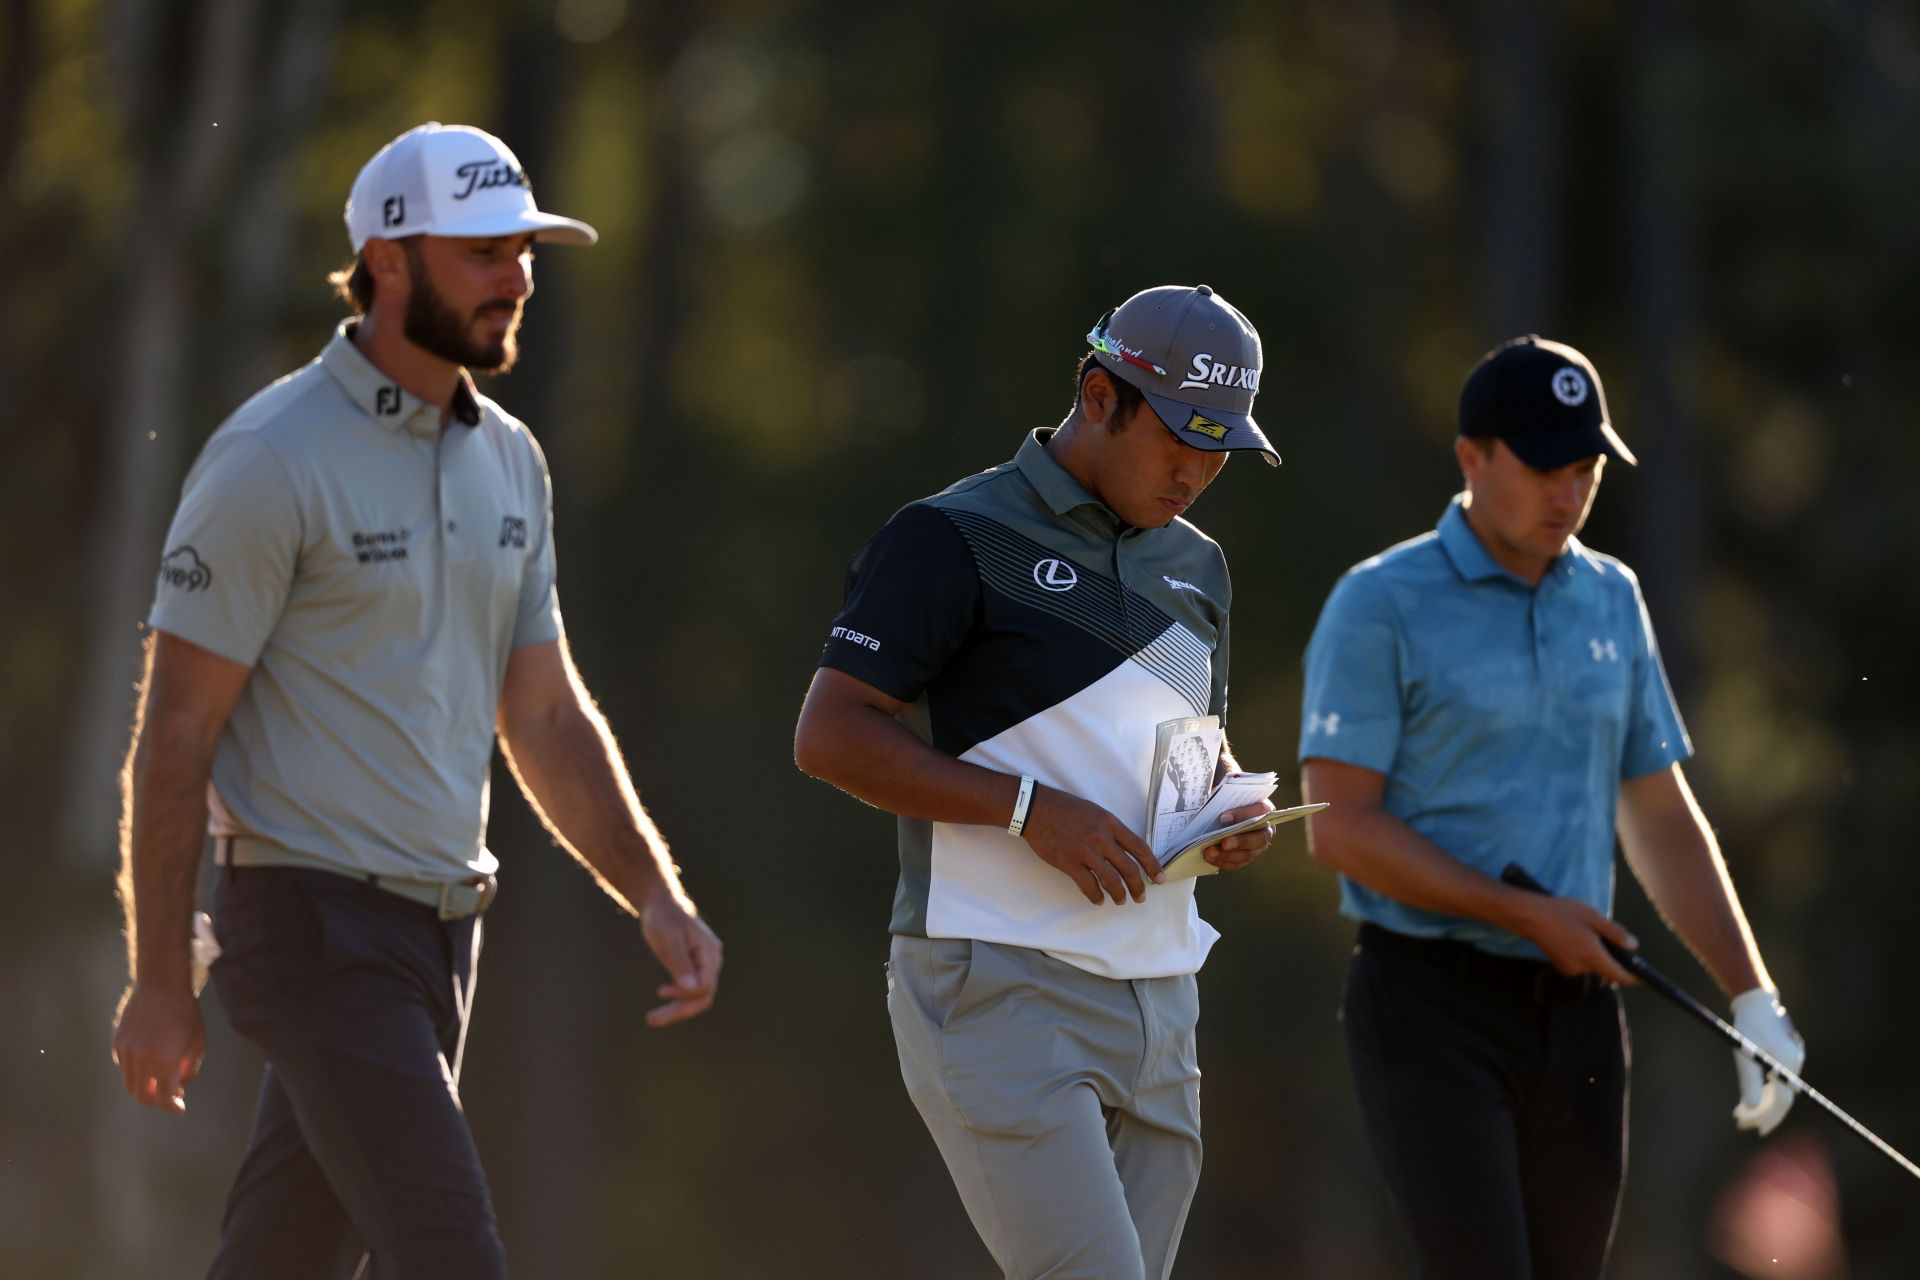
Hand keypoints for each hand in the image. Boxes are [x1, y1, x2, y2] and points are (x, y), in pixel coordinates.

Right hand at [111, 982, 205, 1114]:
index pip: (163, 1098)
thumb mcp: (197, 1042)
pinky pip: (124, 1067)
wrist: (161, 985)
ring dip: (145, 1086)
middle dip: (156, 1099)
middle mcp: (142, 1059)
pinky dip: (137, 1070)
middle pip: (142, 1096)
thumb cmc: (185, 1013)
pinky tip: (150, 1057)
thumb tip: (177, 1088)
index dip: (172, 1107)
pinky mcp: (117, 1043)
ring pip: (130, 1084)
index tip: (179, 1107)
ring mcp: (126, 1051)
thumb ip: (188, 1070)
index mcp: (164, 1060)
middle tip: (170, 1092)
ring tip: (160, 1075)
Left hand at [639, 894, 722, 1027]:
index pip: (704, 985)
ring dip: (676, 1010)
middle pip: (702, 996)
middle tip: (651, 1020)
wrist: (660, 906)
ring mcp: (703, 967)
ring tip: (651, 1020)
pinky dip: (675, 1001)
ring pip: (695, 998)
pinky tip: (659, 1008)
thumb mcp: (669, 939)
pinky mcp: (692, 970)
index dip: (684, 993)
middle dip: (679, 1010)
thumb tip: (690, 988)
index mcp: (710, 953)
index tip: (660, 991)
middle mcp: (711, 962)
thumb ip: (680, 963)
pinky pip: (688, 992)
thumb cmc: (664, 918)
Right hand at [1021, 784, 1162, 904]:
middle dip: (1138, 886)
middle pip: (1129, 868)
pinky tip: (1099, 900)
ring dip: (1119, 895)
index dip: (1152, 865)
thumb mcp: (1094, 812)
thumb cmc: (1064, 809)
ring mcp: (1085, 851)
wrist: (1035, 809)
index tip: (1159, 878)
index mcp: (1110, 823)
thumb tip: (1124, 850)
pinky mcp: (1069, 862)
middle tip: (1141, 897)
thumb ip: (1110, 829)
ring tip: (1120, 901)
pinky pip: (1089, 886)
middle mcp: (1102, 837)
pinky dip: (1096, 897)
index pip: (1139, 847)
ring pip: (1111, 880)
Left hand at [1201, 800, 1277, 871]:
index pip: (1260, 810)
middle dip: (1240, 841)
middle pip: (1259, 838)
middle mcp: (1266, 830)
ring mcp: (1257, 847)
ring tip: (1209, 852)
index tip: (1223, 817)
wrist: (1224, 815)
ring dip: (1227, 855)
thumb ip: (1224, 798)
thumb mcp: (1227, 795)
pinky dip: (1222, 862)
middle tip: (1224, 842)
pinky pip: (1236, 864)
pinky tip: (1209, 857)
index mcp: (1264, 810)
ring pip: (1247, 855)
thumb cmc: (1228, 803)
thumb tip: (1213, 806)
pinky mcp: (1246, 858)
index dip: (1243, 814)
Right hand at [1507, 892, 1640, 985]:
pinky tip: (1575, 935)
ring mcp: (1569, 968)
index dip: (1633, 977)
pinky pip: (1580, 962)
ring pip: (1592, 964)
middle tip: (1607, 935)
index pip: (1619, 975)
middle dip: (1611, 956)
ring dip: (1595, 953)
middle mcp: (1581, 967)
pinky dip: (1583, 952)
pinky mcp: (1560, 965)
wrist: (1530, 916)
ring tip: (1587, 930)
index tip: (1643, 976)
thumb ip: (1616, 933)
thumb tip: (1634, 946)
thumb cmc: (1562, 913)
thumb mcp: (1594, 917)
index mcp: (1593, 956)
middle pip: (1605, 969)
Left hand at [1730, 988, 1804, 1136]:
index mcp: (1788, 1063)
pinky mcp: (1787, 1054)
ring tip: (1739, 1112)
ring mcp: (1793, 1058)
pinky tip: (1750, 1096)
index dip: (1771, 1117)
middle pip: (1781, 1096)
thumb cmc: (1748, 1024)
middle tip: (1740, 1123)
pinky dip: (1764, 1089)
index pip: (1783, 1100)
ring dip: (1760, 1101)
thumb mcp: (1743, 1053)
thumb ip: (1748, 1081)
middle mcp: (1795, 1063)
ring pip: (1778, 1088)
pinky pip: (1777, 1078)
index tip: (1759, 1131)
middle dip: (1761, 1112)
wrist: (1756, 1000)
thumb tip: (1749, 1107)